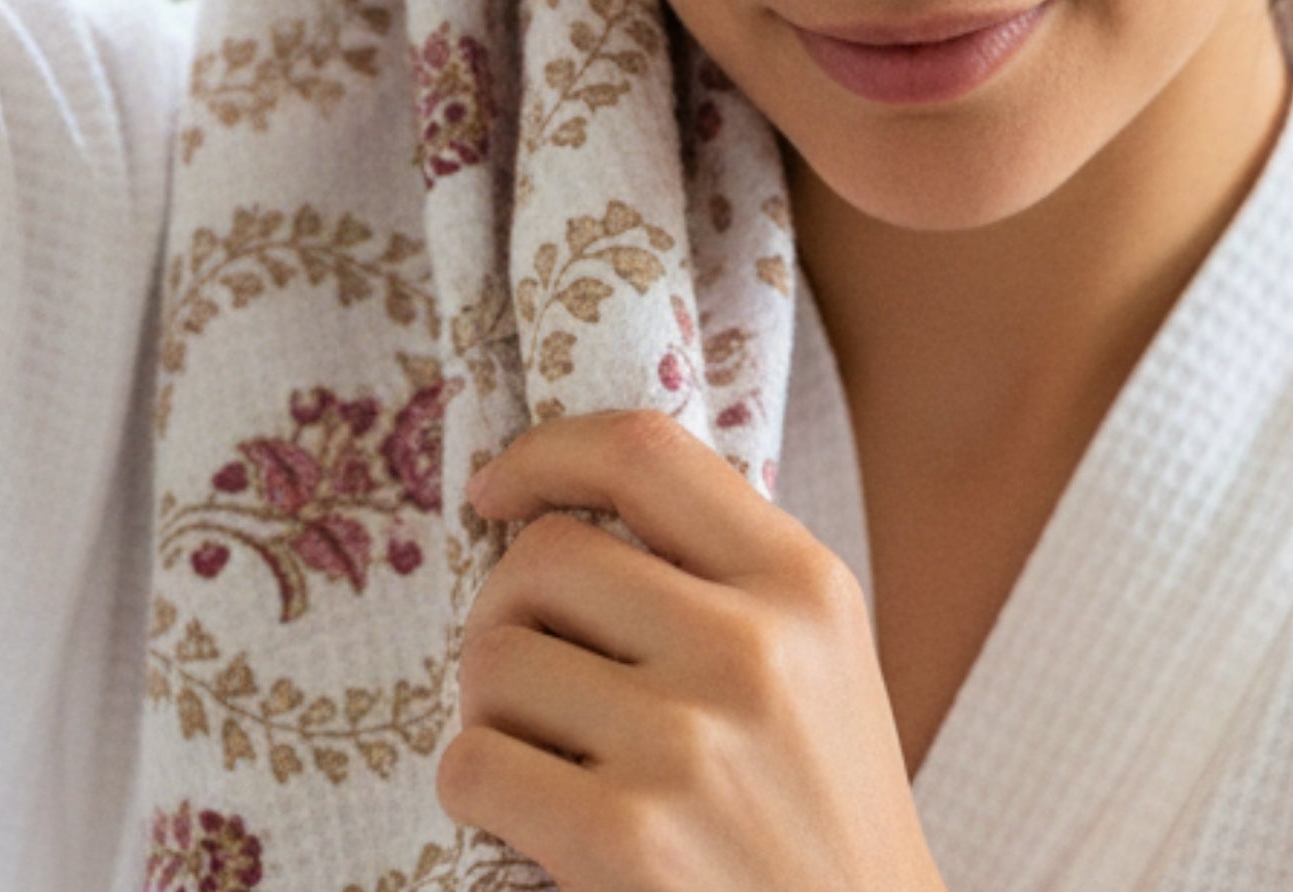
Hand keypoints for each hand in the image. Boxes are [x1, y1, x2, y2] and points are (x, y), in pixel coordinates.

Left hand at [442, 408, 945, 891]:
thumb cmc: (818, 817)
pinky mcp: (627, 840)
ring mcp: (688, 744)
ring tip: (544, 749)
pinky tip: (531, 813)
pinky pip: (474, 764)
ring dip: (491, 707)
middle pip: (544, 556)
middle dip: (504, 608)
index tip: (499, 488)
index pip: (643, 452)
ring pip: (495, 660)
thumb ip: (725, 574)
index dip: (547, 453)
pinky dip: (478, 787)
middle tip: (524, 664)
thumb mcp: (816, 662)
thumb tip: (569, 501)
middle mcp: (752, 648)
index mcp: (802, 584)